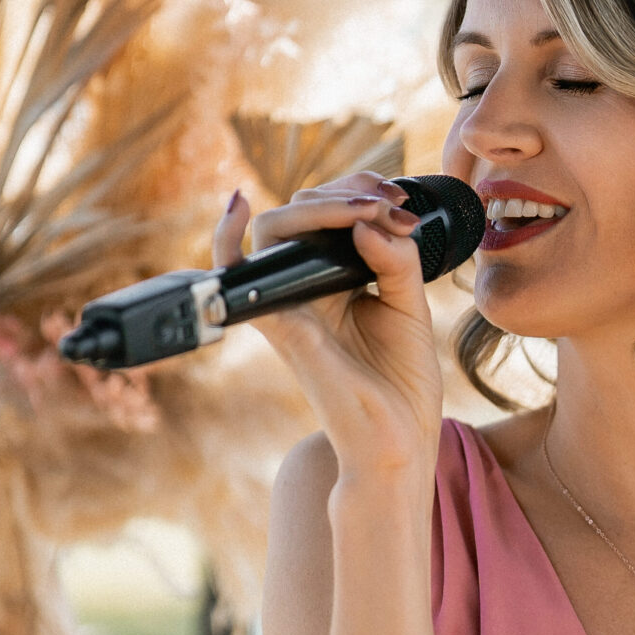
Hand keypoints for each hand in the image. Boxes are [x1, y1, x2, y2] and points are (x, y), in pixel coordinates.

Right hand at [213, 174, 446, 478]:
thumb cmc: (402, 385)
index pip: (327, 217)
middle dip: (348, 191)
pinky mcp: (280, 326)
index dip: (357, 192)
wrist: (399, 443)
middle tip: (392, 202)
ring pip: (276, 228)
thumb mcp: (411, 307)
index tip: (401, 197)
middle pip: (300, 211)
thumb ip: (396, 259)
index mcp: (335, 283)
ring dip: (322, 205)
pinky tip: (237, 203)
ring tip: (370, 210)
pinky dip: (224, 237)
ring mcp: (288, 305)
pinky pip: (235, 274)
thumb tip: (369, 221)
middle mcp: (305, 289)